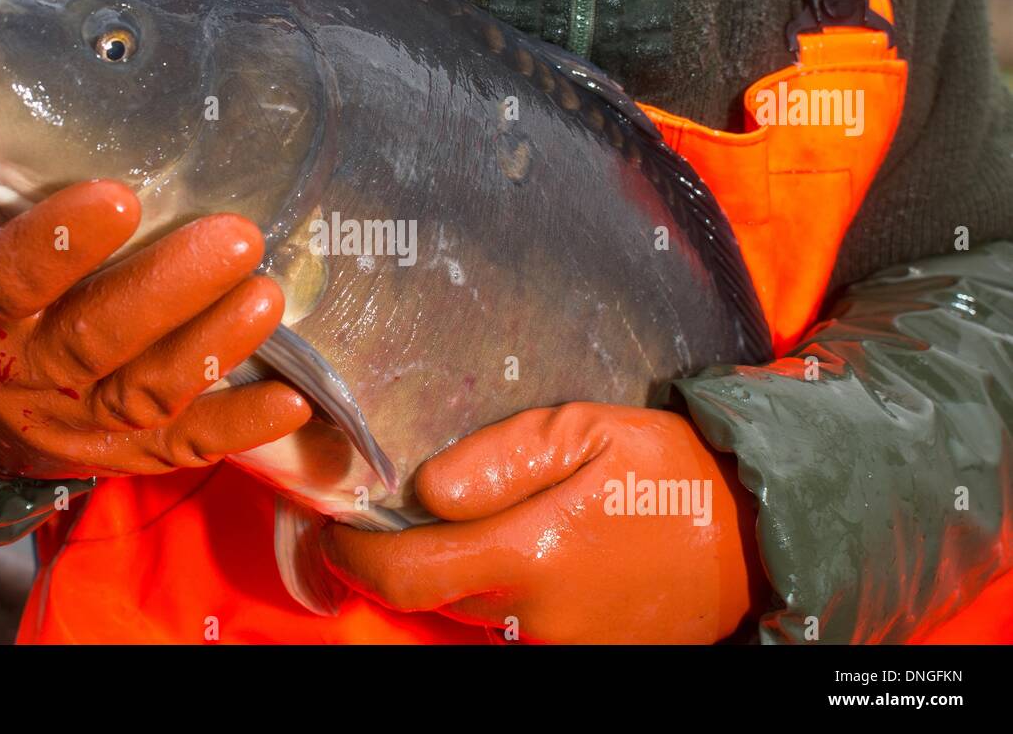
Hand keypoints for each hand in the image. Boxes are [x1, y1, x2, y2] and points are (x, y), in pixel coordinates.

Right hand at [0, 181, 309, 478]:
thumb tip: (30, 72)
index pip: (11, 278)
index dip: (61, 242)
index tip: (120, 197)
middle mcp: (24, 371)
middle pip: (95, 338)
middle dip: (170, 288)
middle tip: (236, 237)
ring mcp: (76, 420)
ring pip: (145, 391)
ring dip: (213, 345)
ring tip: (268, 295)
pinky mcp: (124, 455)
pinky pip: (184, 445)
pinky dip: (240, 426)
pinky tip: (294, 400)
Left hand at [319, 403, 762, 642]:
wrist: (756, 537)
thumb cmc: (667, 472)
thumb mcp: (585, 433)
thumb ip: (499, 459)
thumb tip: (426, 490)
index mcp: (528, 557)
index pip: (403, 575)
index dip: (354, 554)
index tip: (336, 527)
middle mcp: (537, 620)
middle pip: (433, 596)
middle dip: (406, 556)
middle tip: (399, 510)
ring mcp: (563, 649)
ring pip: (474, 615)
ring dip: (458, 574)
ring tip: (478, 523)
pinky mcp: (587, 658)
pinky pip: (517, 630)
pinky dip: (503, 595)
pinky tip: (529, 553)